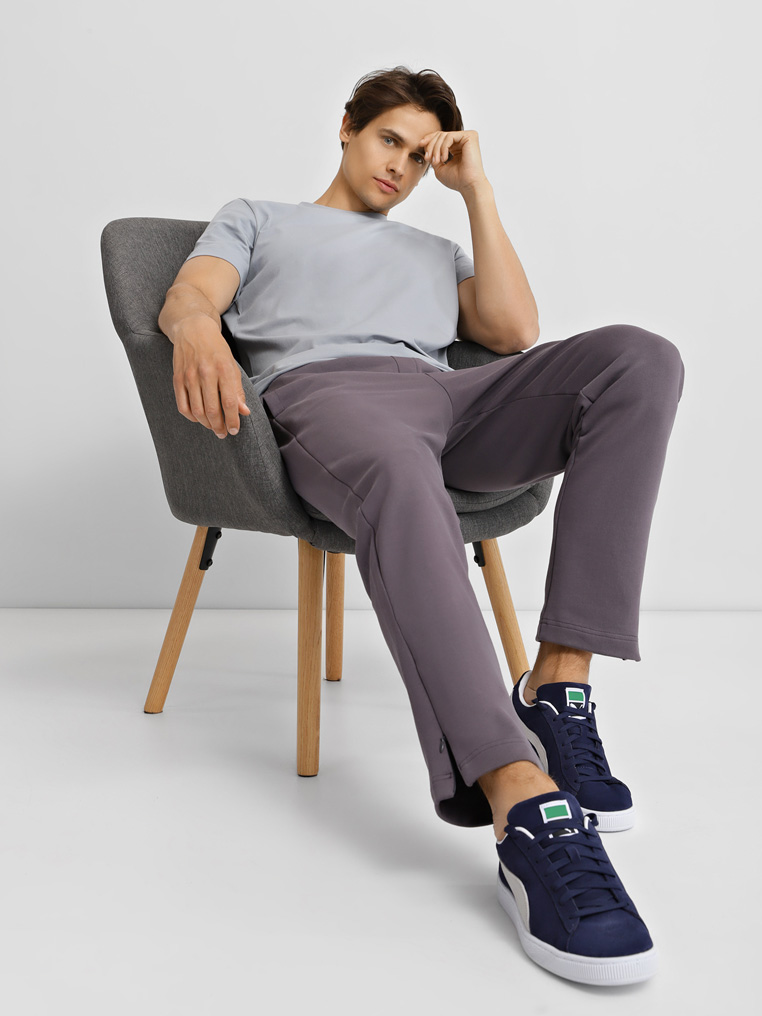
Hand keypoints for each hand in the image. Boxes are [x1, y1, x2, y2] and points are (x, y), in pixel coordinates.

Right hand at [171, 317, 249, 437]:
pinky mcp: (177, 378)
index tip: (235, 430)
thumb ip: (237, 390)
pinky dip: (191, 417)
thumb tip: (243, 412)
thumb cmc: (216, 349)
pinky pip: (182, 405)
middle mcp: (205, 372)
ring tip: (213, 428)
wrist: (193, 329)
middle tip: (223, 433)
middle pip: (212, 409)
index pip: (229, 402)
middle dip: (219, 426)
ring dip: (206, 424)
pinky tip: (199, 419)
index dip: (232, 420)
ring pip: (197, 410)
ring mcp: (189, 376)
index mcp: (223, 369)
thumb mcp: (232, 365)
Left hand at [418, 129, 489, 193]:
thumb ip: (433, 155)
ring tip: (436, 161)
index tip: (420, 145)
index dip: (429, 140)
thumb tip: (425, 145)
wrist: (468, 185)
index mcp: (457, 146)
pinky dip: (443, 147)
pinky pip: (450, 136)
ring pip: (444, 135)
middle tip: (428, 158)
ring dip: (436, 149)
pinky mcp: (470, 136)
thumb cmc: (457, 180)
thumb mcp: (439, 167)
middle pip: (440, 135)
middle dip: (431, 145)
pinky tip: (445, 159)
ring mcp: (467, 137)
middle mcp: (463, 140)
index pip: (440, 137)